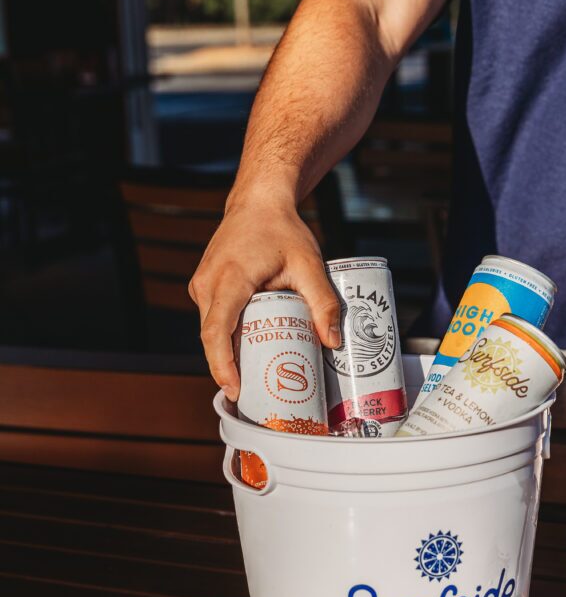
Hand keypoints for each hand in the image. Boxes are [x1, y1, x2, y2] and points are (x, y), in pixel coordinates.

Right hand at [189, 193, 340, 401]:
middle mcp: (207, 284)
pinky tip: (249, 348)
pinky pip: (213, 318)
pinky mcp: (204, 286)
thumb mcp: (309, 265)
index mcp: (230, 279)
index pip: (215, 331)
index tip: (234, 388)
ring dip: (228, 352)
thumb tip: (332, 342)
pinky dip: (227, 335)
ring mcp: (201, 285)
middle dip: (228, 368)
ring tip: (253, 378)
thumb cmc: (282, 230)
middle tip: (253, 395)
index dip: (221, 364)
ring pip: (211, 329)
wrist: (258, 202)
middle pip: (212, 336)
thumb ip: (323, 303)